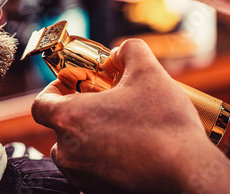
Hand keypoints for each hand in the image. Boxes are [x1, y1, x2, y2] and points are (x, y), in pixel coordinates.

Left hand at [32, 39, 229, 192]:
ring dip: (87, 139)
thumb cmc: (165, 124)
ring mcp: (81, 176)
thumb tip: (120, 51)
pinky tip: (127, 151)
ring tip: (117, 128)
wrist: (189, 173)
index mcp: (70, 119)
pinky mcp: (97, 192)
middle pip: (58, 128)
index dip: (53, 91)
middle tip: (102, 105)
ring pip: (73, 152)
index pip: (40, 104)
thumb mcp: (149, 72)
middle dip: (76, 114)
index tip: (71, 87)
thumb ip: (129, 50)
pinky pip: (89, 172)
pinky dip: (101, 160)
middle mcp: (68, 151)